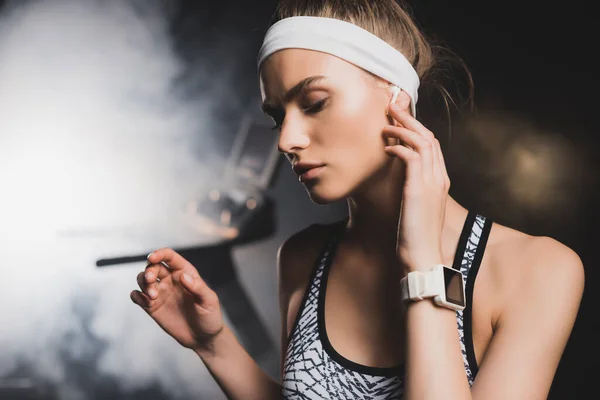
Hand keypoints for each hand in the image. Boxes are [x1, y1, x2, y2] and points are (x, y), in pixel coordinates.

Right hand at [130, 248, 224, 351]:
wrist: (203, 338)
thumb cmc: (210, 316)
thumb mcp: (209, 301)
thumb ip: (197, 287)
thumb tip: (183, 276)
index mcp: (185, 273)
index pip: (169, 257)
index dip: (159, 254)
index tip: (152, 258)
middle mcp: (171, 280)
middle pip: (153, 267)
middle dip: (149, 271)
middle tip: (151, 281)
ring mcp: (161, 293)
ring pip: (143, 279)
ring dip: (143, 283)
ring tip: (153, 296)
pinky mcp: (152, 307)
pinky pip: (138, 296)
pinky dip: (136, 295)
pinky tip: (143, 301)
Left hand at [383, 104, 449, 272]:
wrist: (421, 255)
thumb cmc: (415, 235)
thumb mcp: (416, 208)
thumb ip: (413, 190)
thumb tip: (400, 181)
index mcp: (441, 181)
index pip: (432, 145)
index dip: (416, 128)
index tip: (400, 119)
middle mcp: (440, 177)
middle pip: (429, 136)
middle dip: (410, 119)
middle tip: (392, 107)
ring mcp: (432, 181)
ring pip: (422, 141)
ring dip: (403, 127)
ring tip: (386, 122)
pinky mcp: (419, 188)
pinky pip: (411, 155)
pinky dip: (399, 146)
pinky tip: (387, 147)